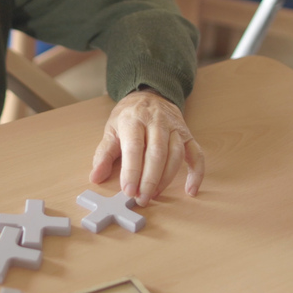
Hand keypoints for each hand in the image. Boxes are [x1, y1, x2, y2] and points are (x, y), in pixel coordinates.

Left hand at [89, 88, 204, 205]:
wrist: (150, 94)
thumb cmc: (129, 116)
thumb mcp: (111, 129)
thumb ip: (103, 154)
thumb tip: (95, 177)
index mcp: (134, 120)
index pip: (134, 148)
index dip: (132, 171)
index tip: (128, 191)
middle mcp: (157, 122)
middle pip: (157, 154)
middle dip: (149, 180)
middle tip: (142, 199)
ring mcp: (175, 128)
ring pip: (175, 155)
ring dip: (166, 179)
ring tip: (154, 195)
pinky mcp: (188, 135)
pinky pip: (196, 154)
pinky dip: (196, 173)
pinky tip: (190, 190)